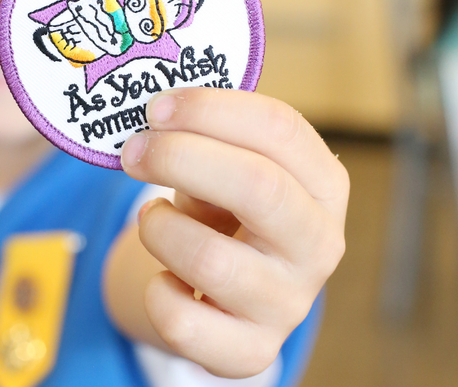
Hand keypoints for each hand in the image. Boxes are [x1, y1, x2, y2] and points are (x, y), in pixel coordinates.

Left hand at [120, 88, 347, 377]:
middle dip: (180, 157)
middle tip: (134, 150)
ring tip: (152, 217)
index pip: (279, 129)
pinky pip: (183, 322)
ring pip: (211, 260)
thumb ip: (206, 136)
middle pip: (257, 185)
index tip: (158, 108)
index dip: (210, 110)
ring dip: (159, 228)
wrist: (226, 291)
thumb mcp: (228, 165)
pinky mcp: (250, 350)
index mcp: (323, 184)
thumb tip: (154, 112)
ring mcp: (288, 303)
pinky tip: (161, 275)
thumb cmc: (226, 210)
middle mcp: (318, 244)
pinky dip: (155, 292)